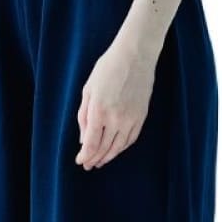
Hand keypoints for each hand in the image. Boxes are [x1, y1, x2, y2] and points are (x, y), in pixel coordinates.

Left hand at [75, 38, 158, 169]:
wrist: (136, 56)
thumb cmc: (108, 68)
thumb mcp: (88, 90)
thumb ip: (83, 116)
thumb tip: (83, 140)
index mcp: (99, 111)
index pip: (91, 143)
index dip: (85, 156)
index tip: (80, 161)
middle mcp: (116, 119)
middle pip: (104, 148)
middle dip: (94, 159)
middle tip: (88, 165)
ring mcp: (130, 119)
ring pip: (118, 147)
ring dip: (108, 157)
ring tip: (100, 162)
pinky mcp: (141, 117)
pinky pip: (130, 139)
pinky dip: (121, 148)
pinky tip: (115, 150)